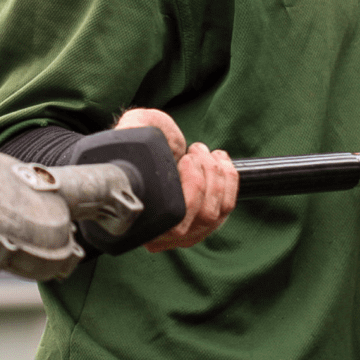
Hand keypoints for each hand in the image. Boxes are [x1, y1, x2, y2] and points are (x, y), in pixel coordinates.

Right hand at [114, 108, 237, 251]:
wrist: (156, 140)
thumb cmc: (142, 136)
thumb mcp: (133, 127)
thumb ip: (131, 129)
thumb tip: (134, 132)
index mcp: (138, 217)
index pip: (172, 226)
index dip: (187, 197)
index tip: (181, 163)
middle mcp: (163, 233)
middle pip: (201, 219)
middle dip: (204, 178)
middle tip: (191, 154)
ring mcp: (187, 230)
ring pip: (215, 213)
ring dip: (215, 175)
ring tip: (201, 152)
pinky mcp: (206, 221)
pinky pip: (227, 206)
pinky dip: (228, 179)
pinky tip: (218, 160)